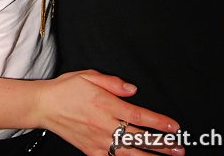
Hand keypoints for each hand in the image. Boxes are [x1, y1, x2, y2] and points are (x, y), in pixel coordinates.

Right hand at [37, 69, 183, 154]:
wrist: (45, 106)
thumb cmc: (66, 89)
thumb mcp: (89, 75)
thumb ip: (113, 83)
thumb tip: (132, 89)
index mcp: (106, 104)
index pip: (139, 116)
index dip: (159, 123)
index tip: (174, 127)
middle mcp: (104, 125)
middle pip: (138, 137)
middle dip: (161, 144)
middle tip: (178, 148)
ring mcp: (98, 140)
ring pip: (129, 153)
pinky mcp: (91, 151)